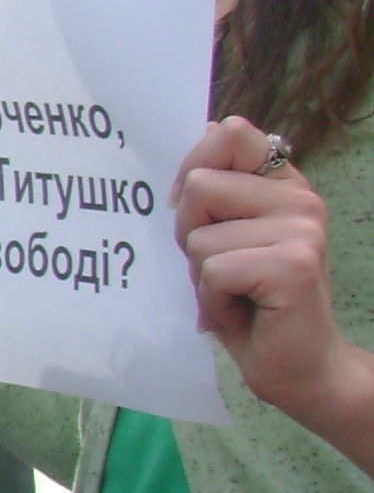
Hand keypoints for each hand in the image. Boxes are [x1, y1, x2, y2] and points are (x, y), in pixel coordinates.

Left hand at [175, 116, 373, 432]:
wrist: (298, 366)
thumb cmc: (250, 302)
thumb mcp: (225, 238)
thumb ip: (217, 190)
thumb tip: (210, 126)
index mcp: (283, 185)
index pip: (232, 133)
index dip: (195, 164)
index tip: (191, 206)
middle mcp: (300, 199)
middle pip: (199, 186)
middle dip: (189, 234)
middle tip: (219, 269)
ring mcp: (302, 230)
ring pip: (199, 236)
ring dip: (201, 275)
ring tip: (234, 293)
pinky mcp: (294, 265)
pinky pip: (212, 271)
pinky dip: (211, 300)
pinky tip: (239, 312)